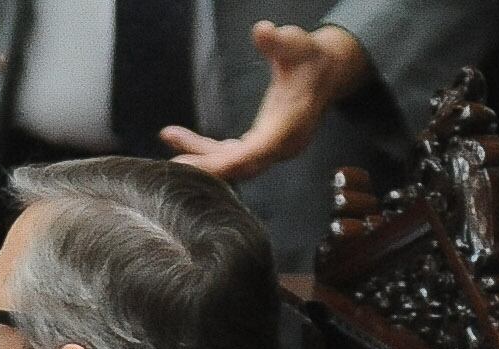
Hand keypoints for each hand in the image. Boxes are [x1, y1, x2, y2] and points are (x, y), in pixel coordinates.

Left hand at [162, 23, 366, 181]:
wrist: (328, 70)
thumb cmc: (310, 57)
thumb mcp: (296, 43)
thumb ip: (277, 41)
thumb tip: (262, 30)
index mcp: (288, 129)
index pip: (253, 155)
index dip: (223, 163)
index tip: (195, 165)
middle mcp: (281, 146)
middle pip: (240, 168)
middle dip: (207, 168)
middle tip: (173, 165)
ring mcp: (273, 148)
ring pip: (234, 163)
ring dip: (203, 155)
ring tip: (170, 138)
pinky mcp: (264, 144)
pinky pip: (233, 154)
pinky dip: (209, 150)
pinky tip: (183, 139)